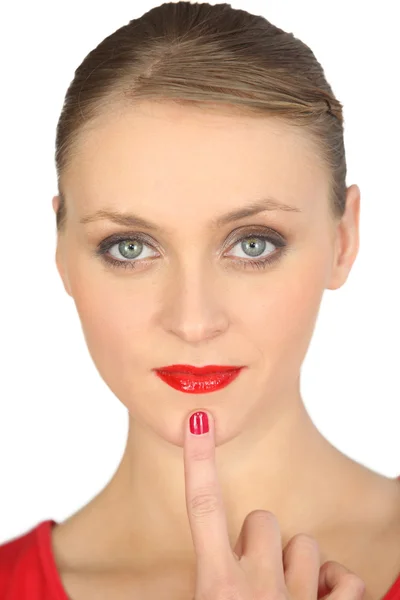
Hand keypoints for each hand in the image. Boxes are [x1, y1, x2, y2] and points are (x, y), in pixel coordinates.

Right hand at [183, 410, 365, 599]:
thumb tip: (158, 577)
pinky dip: (334, 584)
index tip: (199, 419)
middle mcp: (258, 592)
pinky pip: (347, 578)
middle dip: (255, 541)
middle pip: (262, 520)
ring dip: (293, 565)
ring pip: (305, 545)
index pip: (203, 508)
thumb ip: (196, 586)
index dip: (198, 459)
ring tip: (280, 596)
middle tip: (247, 580)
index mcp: (218, 590)